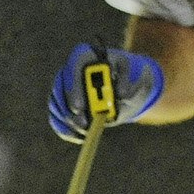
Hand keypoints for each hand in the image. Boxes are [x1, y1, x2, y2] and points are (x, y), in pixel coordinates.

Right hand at [45, 42, 164, 143]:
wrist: (126, 89)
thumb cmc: (131, 79)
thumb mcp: (136, 76)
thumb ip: (130, 81)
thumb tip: (121, 94)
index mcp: (88, 56)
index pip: (75, 64)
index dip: (74, 85)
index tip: (80, 106)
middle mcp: (71, 70)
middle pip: (61, 86)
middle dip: (70, 108)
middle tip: (83, 124)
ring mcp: (63, 88)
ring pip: (57, 104)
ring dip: (69, 121)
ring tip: (86, 132)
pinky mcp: (62, 105)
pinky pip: (57, 118)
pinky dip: (66, 130)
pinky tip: (80, 138)